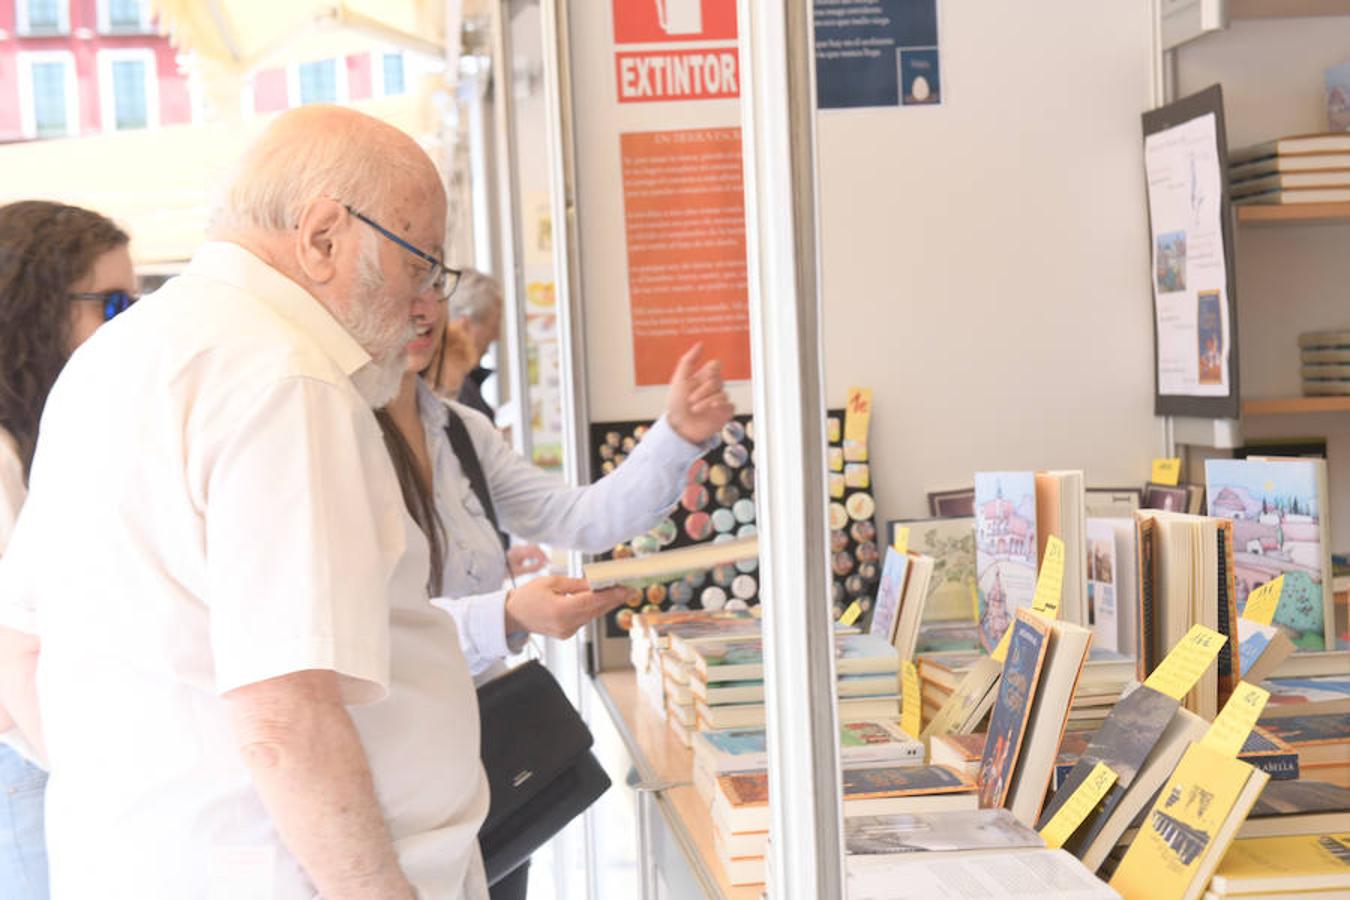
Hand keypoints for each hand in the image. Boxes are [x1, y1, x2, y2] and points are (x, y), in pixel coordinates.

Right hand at [503, 576, 634, 639]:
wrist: (512, 616)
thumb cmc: (527, 597)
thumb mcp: (551, 582)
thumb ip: (576, 584)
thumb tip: (595, 582)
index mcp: (560, 611)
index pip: (592, 602)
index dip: (611, 595)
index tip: (624, 589)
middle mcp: (566, 625)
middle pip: (596, 611)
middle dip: (612, 599)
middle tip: (627, 589)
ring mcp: (566, 632)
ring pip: (592, 616)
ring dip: (603, 604)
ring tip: (615, 592)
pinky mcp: (566, 634)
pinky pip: (584, 620)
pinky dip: (592, 610)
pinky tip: (598, 600)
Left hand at [506, 544, 549, 576]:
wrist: (495, 569)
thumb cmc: (505, 571)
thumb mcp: (519, 572)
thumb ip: (532, 568)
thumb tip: (543, 565)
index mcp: (517, 552)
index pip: (533, 550)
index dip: (541, 556)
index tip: (546, 562)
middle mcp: (518, 547)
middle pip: (534, 547)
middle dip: (542, 554)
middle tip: (547, 562)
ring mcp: (518, 547)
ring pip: (533, 547)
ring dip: (539, 553)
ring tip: (543, 561)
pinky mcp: (519, 549)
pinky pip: (530, 549)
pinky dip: (535, 553)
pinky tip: (538, 559)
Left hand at [665, 343, 734, 444]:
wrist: (678, 427)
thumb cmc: (676, 405)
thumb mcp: (679, 379)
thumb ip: (688, 361)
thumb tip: (700, 344)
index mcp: (703, 377)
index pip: (716, 365)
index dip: (710, 370)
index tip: (700, 377)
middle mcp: (712, 388)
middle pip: (717, 379)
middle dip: (702, 390)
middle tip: (690, 399)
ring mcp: (719, 400)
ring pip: (722, 393)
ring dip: (706, 401)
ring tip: (694, 409)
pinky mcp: (724, 412)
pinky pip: (729, 404)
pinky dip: (719, 405)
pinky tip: (709, 409)